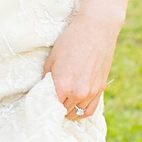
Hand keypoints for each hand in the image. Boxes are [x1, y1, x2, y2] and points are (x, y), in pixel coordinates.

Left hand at [45, 1, 120, 120]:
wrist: (96, 28)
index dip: (45, 104)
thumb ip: (47, 78)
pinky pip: (89, 110)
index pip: (50, 106)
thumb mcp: (52, 58)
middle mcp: (78, 93)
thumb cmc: (71, 40)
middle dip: (55, 107)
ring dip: (68, 110)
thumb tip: (43, 90)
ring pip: (77, 113)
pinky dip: (81, 112)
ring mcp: (91, 92)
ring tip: (62, 103)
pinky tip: (75, 106)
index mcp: (63, 85)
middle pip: (63, 111)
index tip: (41, 102)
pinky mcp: (100, 89)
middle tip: (50, 102)